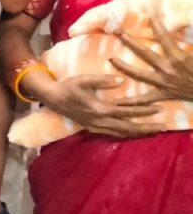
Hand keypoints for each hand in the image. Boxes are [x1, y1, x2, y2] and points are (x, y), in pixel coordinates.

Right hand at [36, 73, 163, 137]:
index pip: (126, 111)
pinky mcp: (92, 127)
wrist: (51, 97)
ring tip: (151, 132)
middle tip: (162, 127)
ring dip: (137, 133)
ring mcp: (95, 126)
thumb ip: (102, 80)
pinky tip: (131, 133)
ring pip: (120, 133)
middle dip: (145, 127)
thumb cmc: (68, 86)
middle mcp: (99, 121)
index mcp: (99, 109)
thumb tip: (121, 81)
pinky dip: (125, 134)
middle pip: (127, 127)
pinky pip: (112, 134)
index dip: (143, 111)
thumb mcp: (83, 79)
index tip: (158, 109)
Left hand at [111, 17, 192, 103]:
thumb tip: (188, 25)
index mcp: (178, 57)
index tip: (149, 16)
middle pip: (144, 53)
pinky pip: (145, 99)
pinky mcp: (164, 95)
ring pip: (139, 74)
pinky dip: (131, 102)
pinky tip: (116, 102)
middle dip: (130, 41)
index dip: (157, 27)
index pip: (164, 38)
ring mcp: (163, 83)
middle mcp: (167, 69)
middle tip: (117, 32)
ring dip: (123, 67)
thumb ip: (191, 39)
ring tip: (110, 59)